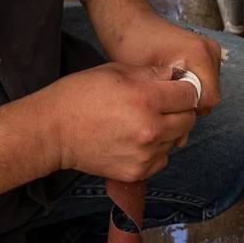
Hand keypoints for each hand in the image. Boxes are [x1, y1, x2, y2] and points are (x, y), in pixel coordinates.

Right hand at [33, 62, 200, 181]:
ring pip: (175, 140)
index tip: (175, 89)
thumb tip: (176, 77)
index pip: (190, 95)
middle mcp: (151, 129)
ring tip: (142, 123)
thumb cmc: (81, 94)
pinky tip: (136, 140)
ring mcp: (145, 154)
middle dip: (180, 110)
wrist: (53, 131)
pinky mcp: (137, 171)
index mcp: (147, 99)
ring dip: (167, 131)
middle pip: (189, 120)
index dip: (184, 89)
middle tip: (162, 106)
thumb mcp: (117, 71)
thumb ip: (152, 74)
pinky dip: (155, 150)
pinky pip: (161, 159)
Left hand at [102, 12, 223, 116]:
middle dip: (188, 106)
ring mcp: (210, 50)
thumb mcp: (147, 83)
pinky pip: (204, 80)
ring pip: (207, 90)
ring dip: (188, 97)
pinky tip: (169, 87)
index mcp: (199, 54)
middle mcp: (210, 50)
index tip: (167, 111)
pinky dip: (189, 87)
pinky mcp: (205, 52)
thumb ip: (167, 110)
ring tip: (164, 95)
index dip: (188, 111)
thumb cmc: (132, 46)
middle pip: (210, 96)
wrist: (129, 22)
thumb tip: (180, 141)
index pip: (209, 100)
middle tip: (162, 107)